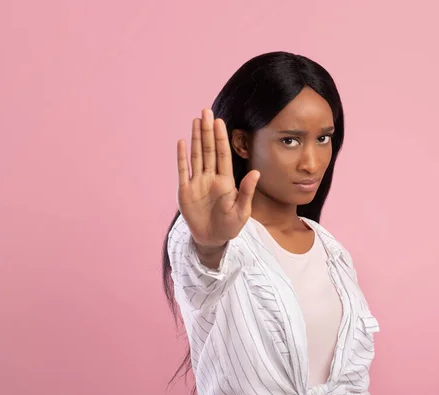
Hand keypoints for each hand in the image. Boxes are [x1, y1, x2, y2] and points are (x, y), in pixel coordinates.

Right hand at [176, 109, 259, 247]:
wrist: (212, 239)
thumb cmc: (230, 226)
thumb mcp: (242, 211)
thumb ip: (246, 192)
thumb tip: (256, 173)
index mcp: (225, 181)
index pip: (223, 155)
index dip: (221, 138)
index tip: (219, 121)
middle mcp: (211, 178)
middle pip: (209, 150)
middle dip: (208, 131)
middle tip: (206, 111)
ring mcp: (197, 183)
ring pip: (196, 156)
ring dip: (196, 138)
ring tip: (196, 120)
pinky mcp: (185, 191)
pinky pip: (183, 170)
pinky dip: (182, 156)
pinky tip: (182, 142)